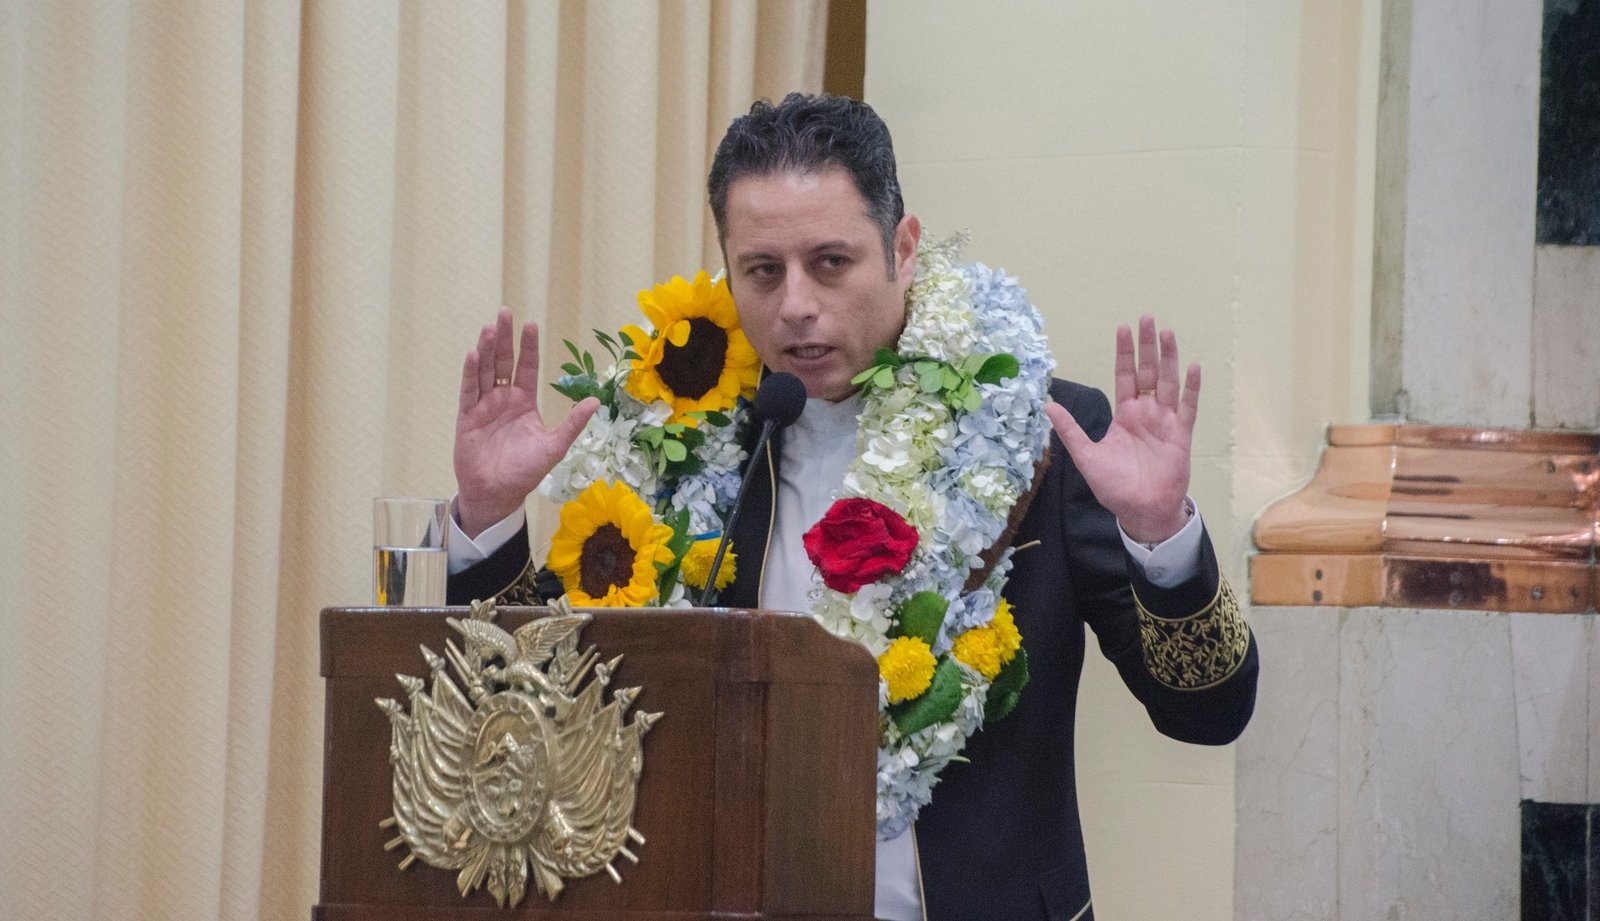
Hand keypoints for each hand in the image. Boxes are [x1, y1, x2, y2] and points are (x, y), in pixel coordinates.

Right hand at [453, 308, 598, 537]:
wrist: (497, 494)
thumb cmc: (525, 472)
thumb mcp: (554, 446)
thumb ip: (572, 423)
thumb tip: (596, 401)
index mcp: (524, 402)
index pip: (526, 367)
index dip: (528, 346)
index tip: (530, 324)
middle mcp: (503, 398)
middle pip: (503, 362)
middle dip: (504, 338)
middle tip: (505, 313)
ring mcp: (483, 406)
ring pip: (484, 370)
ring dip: (486, 349)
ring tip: (490, 328)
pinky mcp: (466, 416)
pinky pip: (468, 390)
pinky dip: (470, 372)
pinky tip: (473, 354)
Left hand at [1045, 315, 1198, 543]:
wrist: (1140, 511)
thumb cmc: (1115, 486)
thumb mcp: (1087, 457)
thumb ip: (1070, 431)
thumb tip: (1048, 406)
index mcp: (1124, 415)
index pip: (1125, 376)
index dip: (1124, 353)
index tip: (1123, 328)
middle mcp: (1146, 413)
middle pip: (1148, 372)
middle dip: (1147, 346)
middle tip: (1147, 319)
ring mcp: (1165, 422)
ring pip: (1168, 382)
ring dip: (1169, 358)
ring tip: (1167, 333)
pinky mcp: (1181, 434)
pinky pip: (1187, 407)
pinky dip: (1191, 388)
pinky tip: (1194, 367)